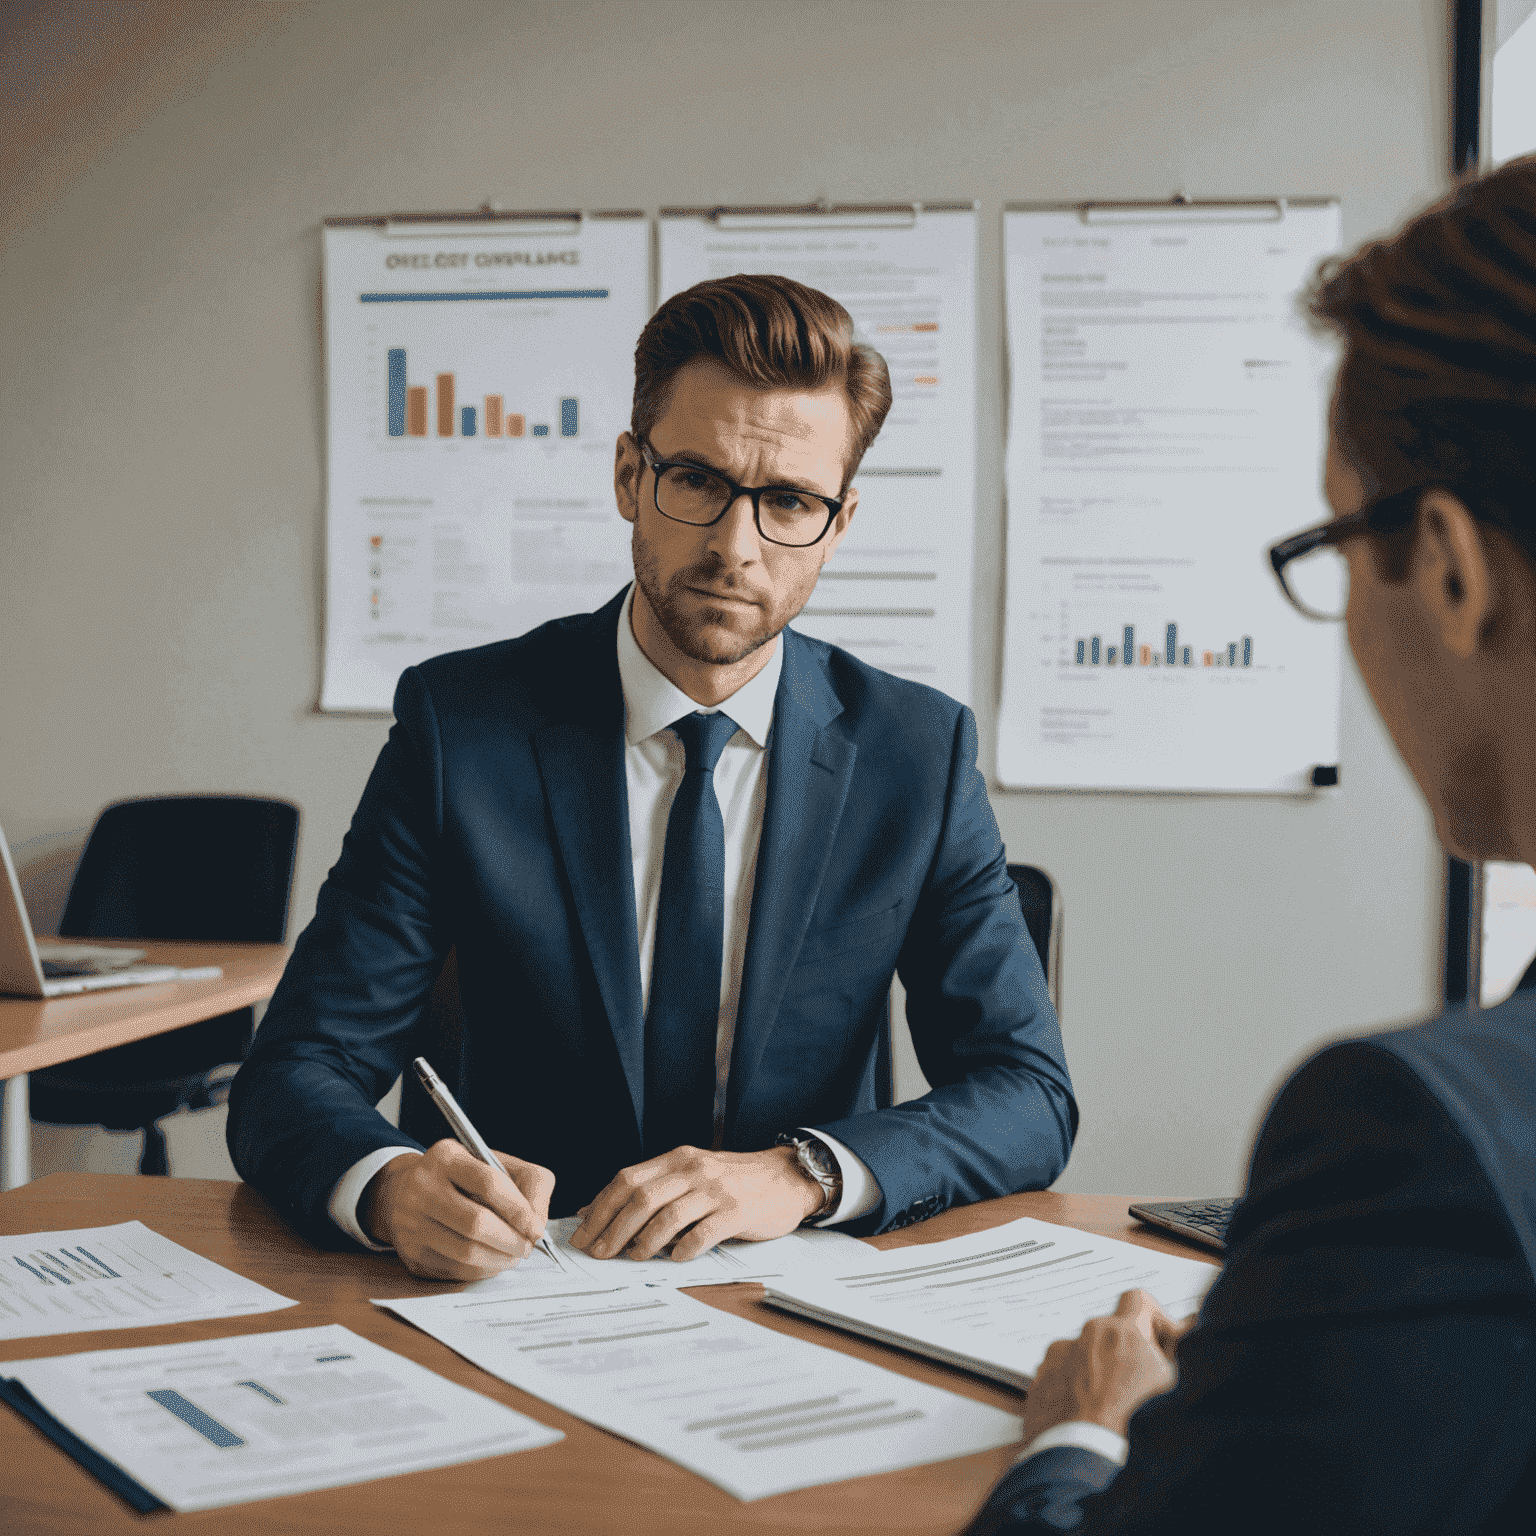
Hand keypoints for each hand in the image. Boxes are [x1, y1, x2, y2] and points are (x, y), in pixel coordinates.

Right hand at [360, 1140, 555, 1280]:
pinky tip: (491, 1261)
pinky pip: (454, 1270)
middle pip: (476, 1223)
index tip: (536, 1227)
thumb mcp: (495, 1164)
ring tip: (513, 1255)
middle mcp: (422, 1187)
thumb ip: (528, 1183)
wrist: (406, 1192)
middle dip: (511, 1240)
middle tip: (527, 1246)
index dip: (519, 1210)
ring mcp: (410, 1222)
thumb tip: (537, 1224)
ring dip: (499, 1259)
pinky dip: (481, 1270)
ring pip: (465, 1252)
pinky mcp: (410, 1253)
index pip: (489, 1183)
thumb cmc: (461, 1179)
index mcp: (446, 1157)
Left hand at [568, 1145, 822, 1262]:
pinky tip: (673, 1259)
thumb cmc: (732, 1181)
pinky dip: (683, 1249)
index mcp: (676, 1159)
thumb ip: (650, 1188)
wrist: (785, 1177)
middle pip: (641, 1198)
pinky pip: (703, 1233)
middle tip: (597, 1253)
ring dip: (643, 1241)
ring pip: (667, 1216)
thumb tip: (596, 1210)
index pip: (627, 1179)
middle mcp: (692, 1169)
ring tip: (632, 1258)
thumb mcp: (690, 1174)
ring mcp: (715, 1190)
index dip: (600, 1207)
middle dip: (612, 1228)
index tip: (582, 1232)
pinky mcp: (736, 1211)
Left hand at [1019, 1289, 1179, 1441]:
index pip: (1138, 1299)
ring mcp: (1062, 1353)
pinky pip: (1063, 1371)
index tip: (1157, 1341)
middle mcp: (1089, 1334)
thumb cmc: (1130, 1423)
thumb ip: (1176, 1349)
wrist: (1085, 1455)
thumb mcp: (1171, 1385)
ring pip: (1086, 1352)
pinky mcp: (1043, 1374)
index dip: (1152, 1317)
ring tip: (1108, 1404)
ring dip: (1098, 1368)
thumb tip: (1186, 1327)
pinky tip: (1086, 1409)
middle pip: (1111, 1332)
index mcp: (1123, 1331)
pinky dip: (1075, 1384)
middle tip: (1136, 1383)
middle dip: (1125, 1351)